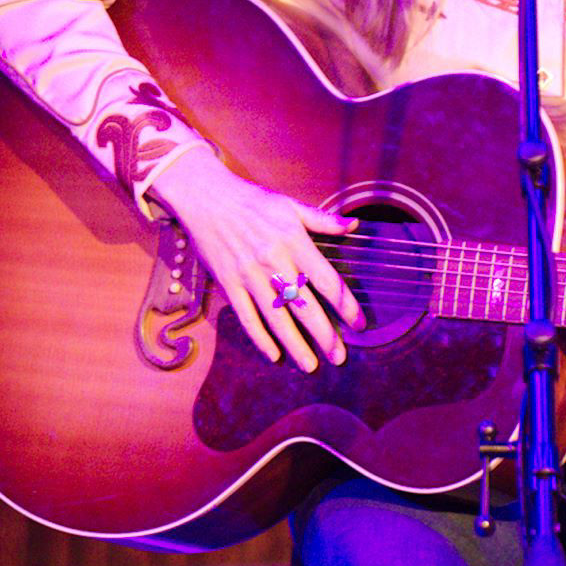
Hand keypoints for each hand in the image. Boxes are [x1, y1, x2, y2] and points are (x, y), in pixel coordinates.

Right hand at [148, 147, 362, 371]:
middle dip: (324, 335)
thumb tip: (354, 225)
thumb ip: (323, 220)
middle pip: (304, 306)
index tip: (360, 325)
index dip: (346, 305)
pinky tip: (273, 355)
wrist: (206, 199)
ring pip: (276, 318)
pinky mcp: (229, 284)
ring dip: (295, 345)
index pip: (327, 281)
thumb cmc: (252, 201)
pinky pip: (246, 317)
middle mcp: (274, 262)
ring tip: (311, 366)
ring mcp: (249, 276)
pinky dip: (259, 338)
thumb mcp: (290, 205)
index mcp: (294, 242)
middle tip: (339, 357)